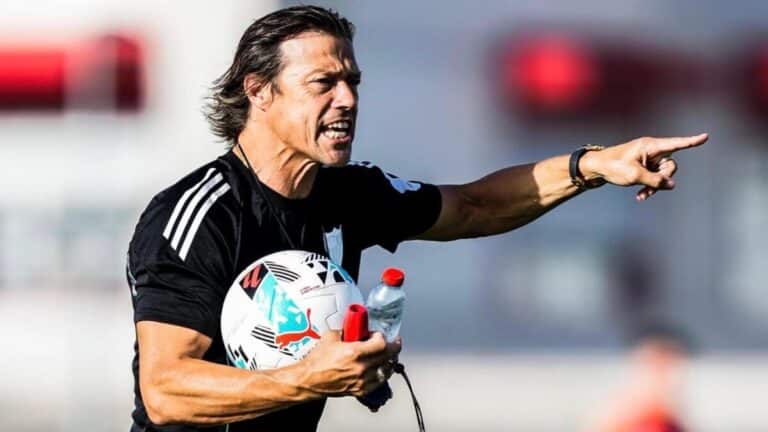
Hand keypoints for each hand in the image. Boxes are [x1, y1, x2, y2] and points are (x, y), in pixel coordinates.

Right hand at [298, 331, 400, 396]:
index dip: (383, 336)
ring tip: (389, 355)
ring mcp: (362, 380)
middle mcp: (361, 367)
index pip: (382, 343)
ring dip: (390, 361)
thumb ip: (346, 330)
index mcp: (354, 352)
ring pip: (387, 370)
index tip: (378, 334)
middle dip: (393, 347)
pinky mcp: (360, 390)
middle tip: (393, 342)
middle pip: (388, 356)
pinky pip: (379, 382)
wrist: (309, 380)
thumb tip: (354, 325)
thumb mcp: (331, 337)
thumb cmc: (316, 361)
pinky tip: (381, 369)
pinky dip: (382, 374)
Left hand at [580, 133, 707, 200]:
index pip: (676, 143)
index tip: (706, 137)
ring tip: (642, 195)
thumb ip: (655, 180)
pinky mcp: (645, 167)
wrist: (597, 168)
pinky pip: (655, 178)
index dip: (691, 141)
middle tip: (649, 189)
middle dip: (663, 179)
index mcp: (650, 145)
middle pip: (670, 165)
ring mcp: (649, 159)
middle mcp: (652, 150)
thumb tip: (672, 185)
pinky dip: (650, 187)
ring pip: (663, 174)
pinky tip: (640, 196)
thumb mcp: (634, 175)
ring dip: (655, 186)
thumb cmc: (613, 166)